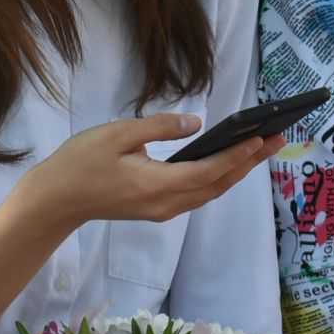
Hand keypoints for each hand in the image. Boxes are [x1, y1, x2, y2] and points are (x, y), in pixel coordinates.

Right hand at [18, 113, 283, 233]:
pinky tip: (227, 161)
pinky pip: (197, 194)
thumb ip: (159, 128)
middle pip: (219, 184)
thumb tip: (196, 123)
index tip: (263, 138)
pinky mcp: (156, 209)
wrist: (55, 201)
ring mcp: (162, 210)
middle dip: (249, 162)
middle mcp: (167, 204)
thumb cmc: (80, 163)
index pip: (210, 170)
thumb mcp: (117, 134)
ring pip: (210, 191)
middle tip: (278, 138)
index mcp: (159, 185)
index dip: (239, 155)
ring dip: (237, 170)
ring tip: (261, 147)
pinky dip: (218, 177)